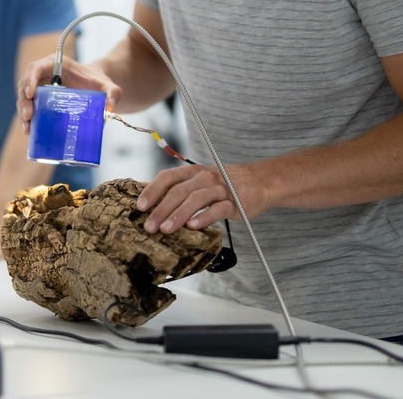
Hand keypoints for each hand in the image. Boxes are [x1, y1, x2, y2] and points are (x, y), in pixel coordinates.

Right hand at [16, 55, 122, 132]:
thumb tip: (110, 109)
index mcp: (55, 63)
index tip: (31, 94)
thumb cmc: (97, 82)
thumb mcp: (107, 85)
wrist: (94, 87)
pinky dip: (28, 118)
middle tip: (28, 115)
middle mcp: (44, 73)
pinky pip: (30, 106)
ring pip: (24, 96)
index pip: (36, 68)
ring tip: (27, 127)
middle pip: (26, 83)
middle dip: (24, 100)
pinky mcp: (41, 98)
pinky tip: (29, 130)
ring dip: (23, 110)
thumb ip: (113, 93)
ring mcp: (40, 86)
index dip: (30, 79)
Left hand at [136, 162, 271, 233]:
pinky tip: (193, 227)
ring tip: (166, 229)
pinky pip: (218, 210)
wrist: (261, 181)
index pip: (169, 177)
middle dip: (161, 209)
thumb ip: (180, 188)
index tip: (140, 206)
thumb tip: (150, 198)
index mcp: (194, 172)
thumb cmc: (226, 184)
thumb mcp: (201, 180)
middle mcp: (205, 177)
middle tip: (149, 226)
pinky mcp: (235, 202)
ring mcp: (221, 189)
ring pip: (196, 200)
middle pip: (179, 191)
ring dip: (178, 215)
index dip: (153, 190)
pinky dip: (204, 217)